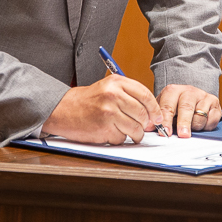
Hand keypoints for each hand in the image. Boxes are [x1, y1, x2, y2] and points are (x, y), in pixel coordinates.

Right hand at [41, 74, 163, 144]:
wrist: (64, 109)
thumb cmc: (88, 100)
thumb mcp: (108, 87)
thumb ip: (129, 94)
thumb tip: (152, 111)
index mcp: (116, 82)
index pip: (145, 95)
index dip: (154, 109)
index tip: (157, 117)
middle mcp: (113, 95)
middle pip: (142, 114)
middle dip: (145, 124)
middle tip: (141, 127)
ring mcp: (109, 112)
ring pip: (135, 128)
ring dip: (134, 134)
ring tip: (127, 132)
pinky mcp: (104, 127)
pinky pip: (121, 138)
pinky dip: (119, 139)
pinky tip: (110, 132)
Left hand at [157, 84, 220, 137]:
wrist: (194, 97)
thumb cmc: (176, 106)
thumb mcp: (164, 108)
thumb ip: (156, 118)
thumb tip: (148, 128)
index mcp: (172, 91)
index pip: (167, 106)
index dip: (166, 120)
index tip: (164, 132)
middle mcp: (188, 91)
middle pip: (186, 108)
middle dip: (183, 123)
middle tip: (182, 135)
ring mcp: (203, 95)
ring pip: (199, 115)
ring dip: (195, 126)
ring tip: (191, 129)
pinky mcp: (215, 102)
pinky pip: (212, 119)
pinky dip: (206, 126)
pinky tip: (201, 125)